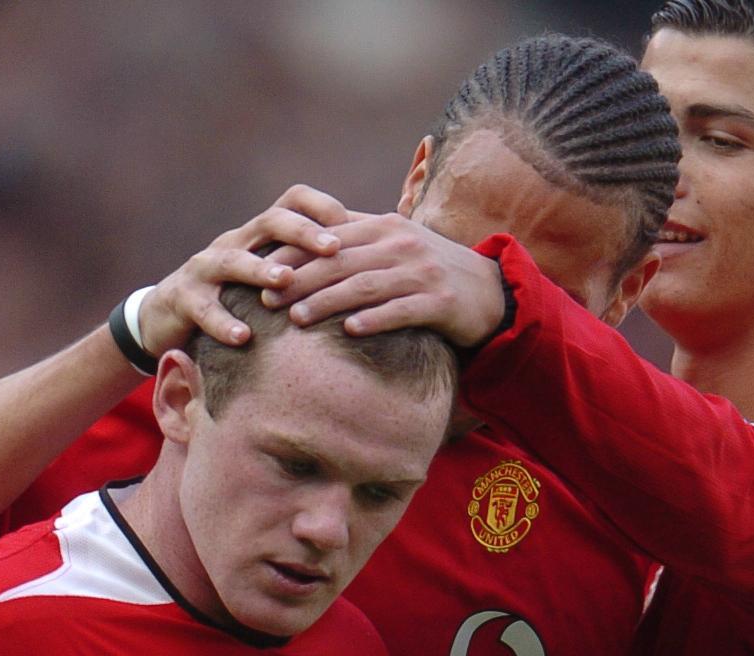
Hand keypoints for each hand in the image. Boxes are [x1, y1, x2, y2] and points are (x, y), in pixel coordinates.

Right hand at [132, 185, 354, 355]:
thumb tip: (367, 262)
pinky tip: (243, 338)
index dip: (322, 208)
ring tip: (286, 281)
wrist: (166, 317)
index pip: (293, 201)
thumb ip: (305, 266)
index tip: (353, 227)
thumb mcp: (268, 275)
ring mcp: (205, 268)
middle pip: (269, 221)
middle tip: (333, 249)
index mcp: (259, 234)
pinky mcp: (183, 299)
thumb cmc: (233, 298)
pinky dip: (223, 323)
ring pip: (233, 260)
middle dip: (303, 232)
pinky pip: (203, 308)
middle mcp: (234, 242)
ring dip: (261, 269)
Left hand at [263, 212, 507, 347]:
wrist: (490, 292)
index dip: (294, 254)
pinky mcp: (440, 301)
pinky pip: (401, 310)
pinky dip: (374, 320)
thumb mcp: (395, 247)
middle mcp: (401, 244)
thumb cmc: (430, 271)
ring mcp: (422, 272)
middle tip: (268, 299)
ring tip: (297, 319)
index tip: (262, 271)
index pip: (330, 237)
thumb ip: (357, 242)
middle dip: (301, 280)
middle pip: (341, 261)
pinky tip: (349, 331)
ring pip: (365, 285)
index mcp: (385, 226)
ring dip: (327, 301)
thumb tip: (304, 244)